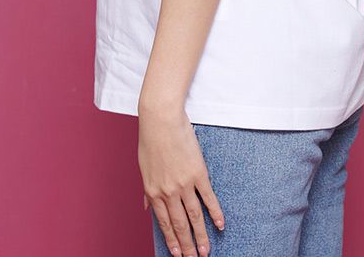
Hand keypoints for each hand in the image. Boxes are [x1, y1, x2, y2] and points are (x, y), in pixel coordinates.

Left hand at [139, 105, 224, 256]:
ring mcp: (184, 184)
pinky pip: (208, 198)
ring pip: (194, 216)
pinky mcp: (198, 173)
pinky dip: (215, 213)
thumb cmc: (150, 140)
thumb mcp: (144, 168)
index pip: (164, 223)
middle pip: (180, 224)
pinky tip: (220, 224)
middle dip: (187, 245)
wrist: (160, 120)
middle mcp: (168, 192)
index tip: (177, 254)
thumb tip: (145, 208)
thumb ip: (147, 190)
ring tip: (206, 251)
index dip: (172, 240)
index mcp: (153, 191)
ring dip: (201, 236)